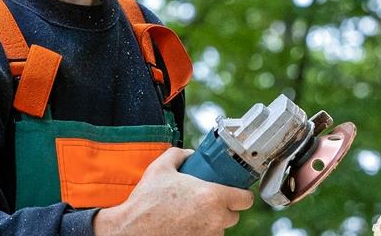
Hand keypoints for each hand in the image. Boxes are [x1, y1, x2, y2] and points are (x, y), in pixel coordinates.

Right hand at [93, 148, 252, 235]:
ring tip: (193, 210)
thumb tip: (189, 154)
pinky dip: (202, 229)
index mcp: (212, 197)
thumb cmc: (147, 201)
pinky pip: (208, 235)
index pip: (246, 198)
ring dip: (213, 219)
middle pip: (235, 214)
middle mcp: (215, 219)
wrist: (134, 228)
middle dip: (225, 206)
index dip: (241, 192)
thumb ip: (179, 154)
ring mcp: (208, 235)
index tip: (233, 189)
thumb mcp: (161, 167)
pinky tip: (186, 221)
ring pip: (221, 226)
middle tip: (207, 197)